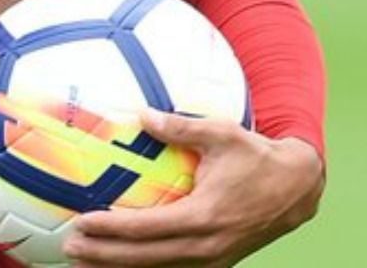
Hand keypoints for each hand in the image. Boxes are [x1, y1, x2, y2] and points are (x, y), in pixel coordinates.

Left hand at [62, 111, 322, 266]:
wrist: (297, 189)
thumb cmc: (256, 156)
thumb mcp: (222, 133)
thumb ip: (181, 127)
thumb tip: (142, 114)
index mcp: (203, 216)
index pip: (146, 228)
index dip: (111, 228)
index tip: (81, 222)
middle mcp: (206, 246)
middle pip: (145, 258)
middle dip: (104, 256)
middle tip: (69, 248)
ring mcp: (213, 260)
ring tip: (83, 263)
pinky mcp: (217, 263)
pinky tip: (118, 264)